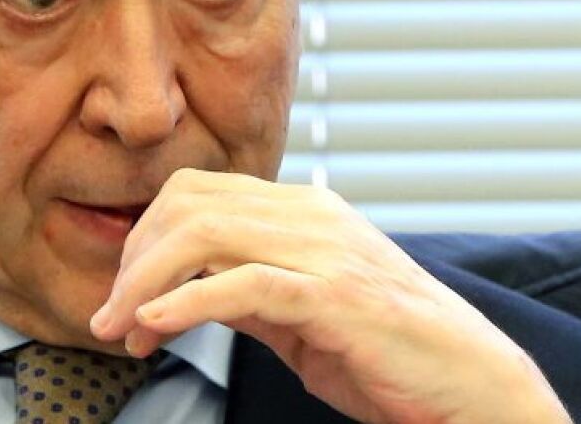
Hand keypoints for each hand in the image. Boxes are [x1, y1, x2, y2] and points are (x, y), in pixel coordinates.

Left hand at [88, 169, 570, 423]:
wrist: (471, 385)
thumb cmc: (392, 356)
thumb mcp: (302, 317)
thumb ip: (247, 294)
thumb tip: (179, 295)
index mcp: (305, 211)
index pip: (197, 194)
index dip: (144, 240)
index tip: (122, 297)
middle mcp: (313, 216)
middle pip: (188, 204)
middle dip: (132, 261)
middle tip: (109, 318)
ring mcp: (326, 250)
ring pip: (204, 234)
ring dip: (145, 285)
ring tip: (123, 330)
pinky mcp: (336, 295)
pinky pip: (242, 283)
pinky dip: (186, 303)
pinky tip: (157, 326)